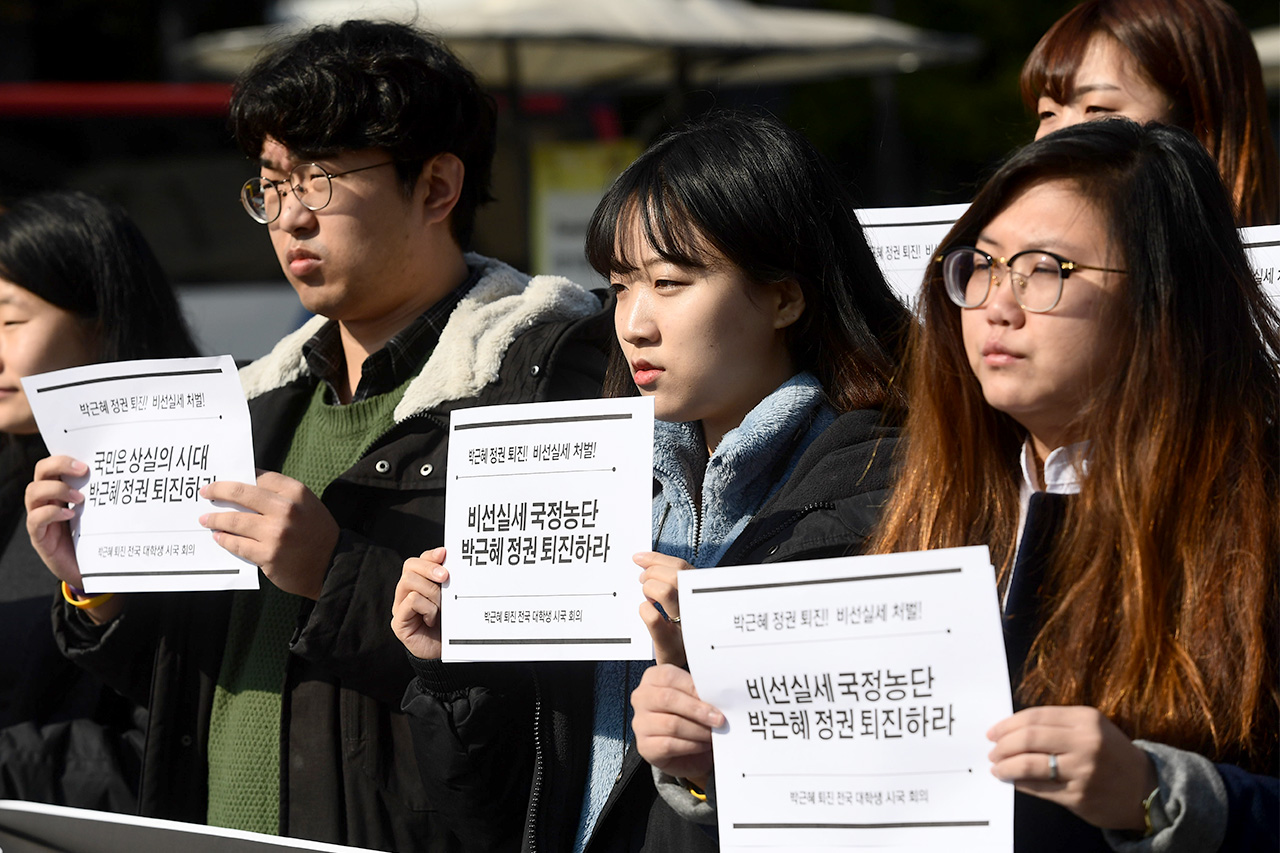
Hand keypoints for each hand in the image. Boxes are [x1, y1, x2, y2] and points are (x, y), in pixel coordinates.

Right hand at [25, 455, 125, 623]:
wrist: (92, 572)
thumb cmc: (100, 539)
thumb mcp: (105, 514)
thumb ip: (109, 496)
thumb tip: (137, 476)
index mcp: (64, 490)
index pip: (55, 463)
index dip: (65, 455)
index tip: (88, 458)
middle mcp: (49, 500)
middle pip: (41, 471)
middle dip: (58, 464)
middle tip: (83, 470)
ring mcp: (41, 518)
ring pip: (33, 492)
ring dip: (56, 490)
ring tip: (80, 498)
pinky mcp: (40, 537)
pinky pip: (35, 519)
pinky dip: (50, 514)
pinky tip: (69, 516)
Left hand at [199, 471, 338, 599]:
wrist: (332, 565)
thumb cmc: (317, 533)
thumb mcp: (307, 505)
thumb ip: (281, 496)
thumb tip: (244, 489)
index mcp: (296, 492)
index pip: (259, 477)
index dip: (237, 477)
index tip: (223, 480)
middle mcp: (286, 509)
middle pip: (241, 493)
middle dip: (218, 490)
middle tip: (205, 492)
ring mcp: (276, 533)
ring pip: (234, 520)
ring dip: (215, 519)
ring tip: (206, 519)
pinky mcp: (268, 555)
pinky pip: (237, 544)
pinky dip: (224, 539)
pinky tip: (219, 537)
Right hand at [392, 547, 447, 659]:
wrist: (445, 652)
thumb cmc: (449, 624)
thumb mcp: (451, 598)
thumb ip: (449, 582)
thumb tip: (451, 563)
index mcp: (419, 583)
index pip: (419, 560)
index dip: (430, 555)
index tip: (445, 554)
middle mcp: (406, 592)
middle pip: (410, 566)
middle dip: (430, 568)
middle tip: (446, 577)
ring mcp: (400, 606)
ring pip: (409, 582)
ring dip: (431, 592)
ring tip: (440, 606)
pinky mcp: (399, 621)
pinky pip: (410, 602)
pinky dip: (426, 607)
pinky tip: (432, 618)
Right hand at [631, 663, 723, 787]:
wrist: (682, 750)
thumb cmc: (688, 716)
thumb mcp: (693, 698)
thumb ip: (699, 694)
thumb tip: (716, 698)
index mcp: (653, 678)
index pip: (669, 677)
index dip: (693, 687)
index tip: (715, 698)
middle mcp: (642, 698)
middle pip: (668, 699)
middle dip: (698, 710)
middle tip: (719, 719)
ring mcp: (640, 723)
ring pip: (671, 724)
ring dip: (698, 730)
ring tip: (713, 734)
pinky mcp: (644, 746)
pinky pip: (669, 744)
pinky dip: (691, 745)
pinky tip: (702, 745)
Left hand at [636, 551, 693, 666]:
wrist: (685, 670)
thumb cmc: (680, 632)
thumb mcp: (682, 605)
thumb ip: (669, 582)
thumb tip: (643, 560)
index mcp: (700, 595)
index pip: (680, 567)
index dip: (656, 559)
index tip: (639, 558)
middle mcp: (696, 609)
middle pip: (675, 576)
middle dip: (652, 573)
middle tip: (643, 580)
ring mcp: (685, 626)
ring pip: (666, 592)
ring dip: (649, 589)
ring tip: (647, 596)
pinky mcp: (669, 644)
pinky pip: (652, 617)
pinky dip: (644, 609)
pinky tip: (645, 611)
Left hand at [987, 705, 1156, 830]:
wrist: (1147, 788)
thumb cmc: (1111, 754)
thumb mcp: (1091, 728)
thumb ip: (1057, 725)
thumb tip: (1011, 730)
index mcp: (1086, 719)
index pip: (1034, 717)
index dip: (1007, 724)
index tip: (993, 732)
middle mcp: (1085, 742)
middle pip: (1028, 739)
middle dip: (1003, 745)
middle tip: (992, 751)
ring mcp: (1083, 771)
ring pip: (1029, 764)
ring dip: (1006, 766)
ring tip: (997, 768)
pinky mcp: (1079, 796)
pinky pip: (1039, 788)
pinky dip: (1021, 784)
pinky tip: (1014, 781)